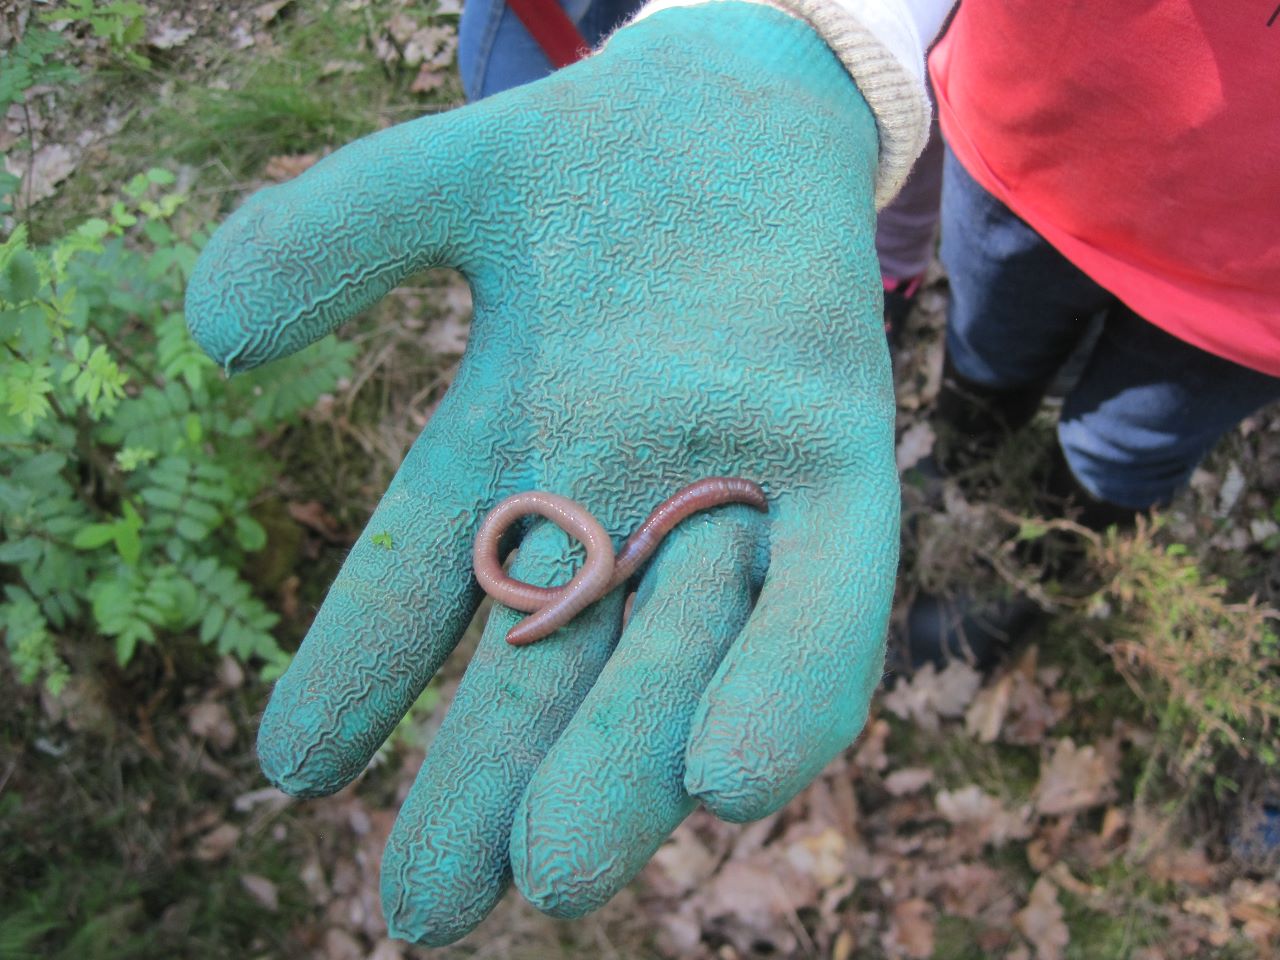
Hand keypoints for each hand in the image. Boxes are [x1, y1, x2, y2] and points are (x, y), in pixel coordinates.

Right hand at [185, 1, 897, 944]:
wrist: (750, 110)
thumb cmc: (601, 158)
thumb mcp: (450, 182)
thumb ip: (331, 236)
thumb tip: (212, 330)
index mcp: (513, 449)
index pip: (420, 579)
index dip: (356, 668)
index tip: (291, 761)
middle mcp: (617, 496)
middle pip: (545, 663)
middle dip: (488, 784)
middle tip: (429, 908)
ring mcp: (735, 488)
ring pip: (673, 654)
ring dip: (619, 765)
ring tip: (555, 872)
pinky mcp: (843, 462)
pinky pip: (826, 596)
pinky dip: (786, 681)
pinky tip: (728, 780)